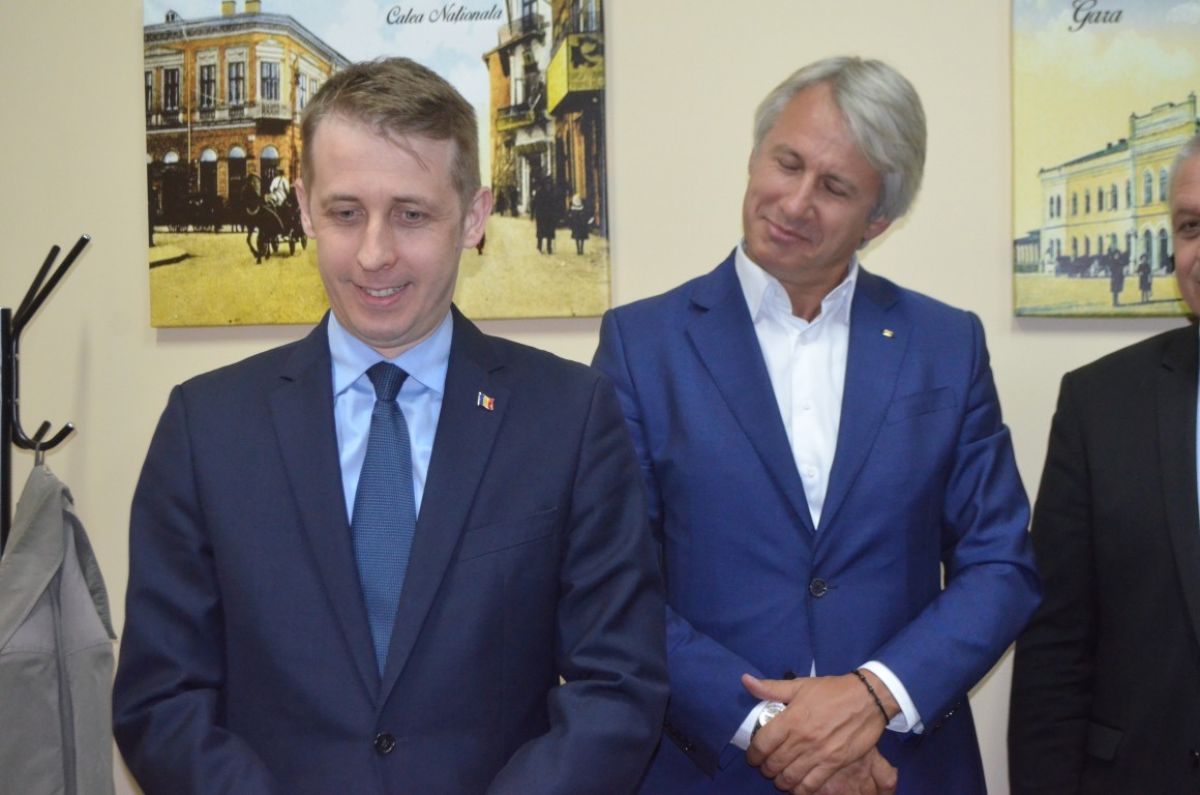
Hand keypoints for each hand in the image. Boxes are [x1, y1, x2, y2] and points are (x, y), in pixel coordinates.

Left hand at [742, 672, 892, 793]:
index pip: (762, 744)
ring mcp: (818, 753)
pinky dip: (800, 789)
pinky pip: (811, 785)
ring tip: (780, 777)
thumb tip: (745, 680)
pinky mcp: (834, 763)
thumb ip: (771, 688)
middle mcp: (802, 739)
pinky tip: (797, 786)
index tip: (753, 756)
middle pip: (773, 764)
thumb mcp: (800, 685)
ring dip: (780, 781)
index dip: (753, 754)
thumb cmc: (832, 691)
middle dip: (765, 769)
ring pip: (790, 777)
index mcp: (791, 719)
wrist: (868, 698)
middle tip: (766, 767)